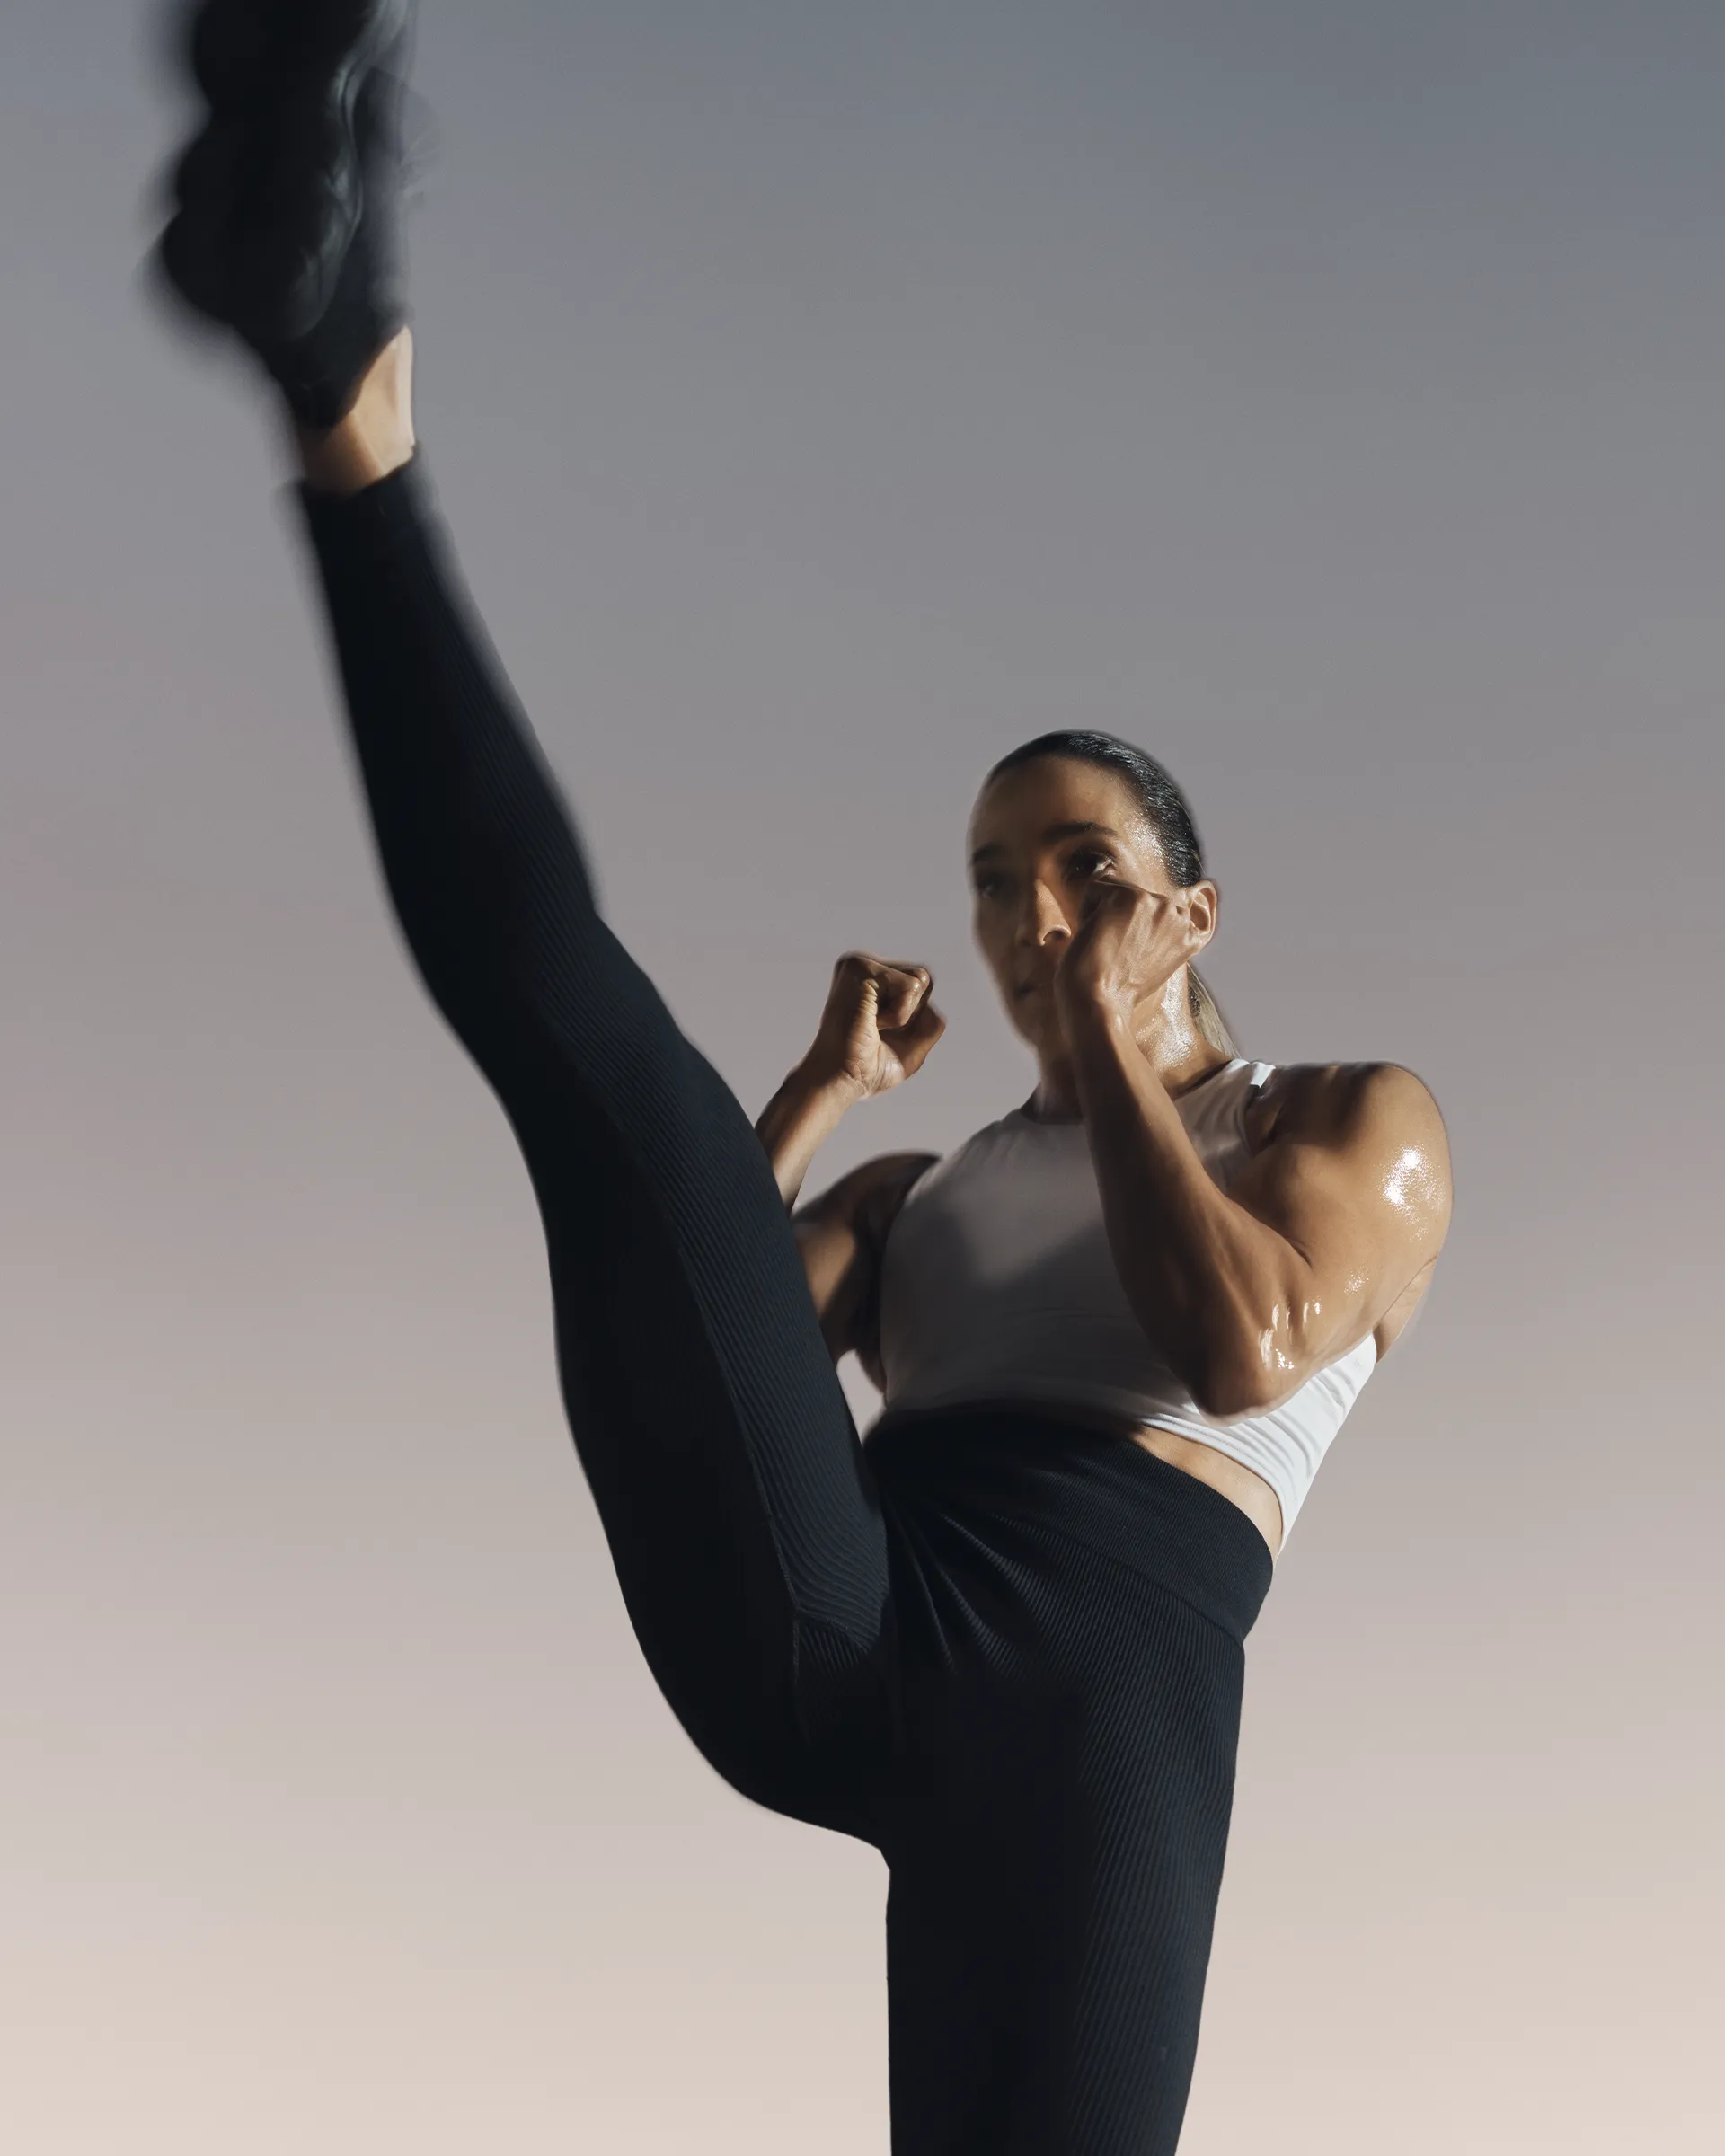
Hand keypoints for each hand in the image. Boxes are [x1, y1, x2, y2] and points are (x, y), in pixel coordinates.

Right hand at [802, 951, 946, 1101]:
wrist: (840, 1080)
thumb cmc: (867, 1068)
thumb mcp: (913, 1047)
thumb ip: (931, 1021)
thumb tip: (925, 985)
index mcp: (871, 981)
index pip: (920, 985)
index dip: (913, 1018)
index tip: (879, 1034)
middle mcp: (864, 966)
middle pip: (924, 978)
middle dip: (913, 1014)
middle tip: (876, 1030)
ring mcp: (860, 964)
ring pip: (919, 980)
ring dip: (904, 1015)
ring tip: (871, 1025)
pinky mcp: (861, 967)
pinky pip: (911, 987)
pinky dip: (899, 1015)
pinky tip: (871, 1022)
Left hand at [1051, 879, 1203, 1024]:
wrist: (1100, 1006)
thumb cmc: (1116, 993)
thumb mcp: (1149, 964)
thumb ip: (1152, 936)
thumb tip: (1091, 911)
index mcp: (1189, 932)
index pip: (1150, 909)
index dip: (1129, 933)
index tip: (1127, 960)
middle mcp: (1178, 915)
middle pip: (1132, 897)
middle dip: (1116, 921)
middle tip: (1115, 956)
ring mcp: (1157, 904)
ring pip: (1113, 890)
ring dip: (1101, 915)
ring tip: (1106, 948)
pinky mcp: (1130, 897)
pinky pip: (1094, 889)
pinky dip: (1085, 912)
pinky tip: (1095, 938)